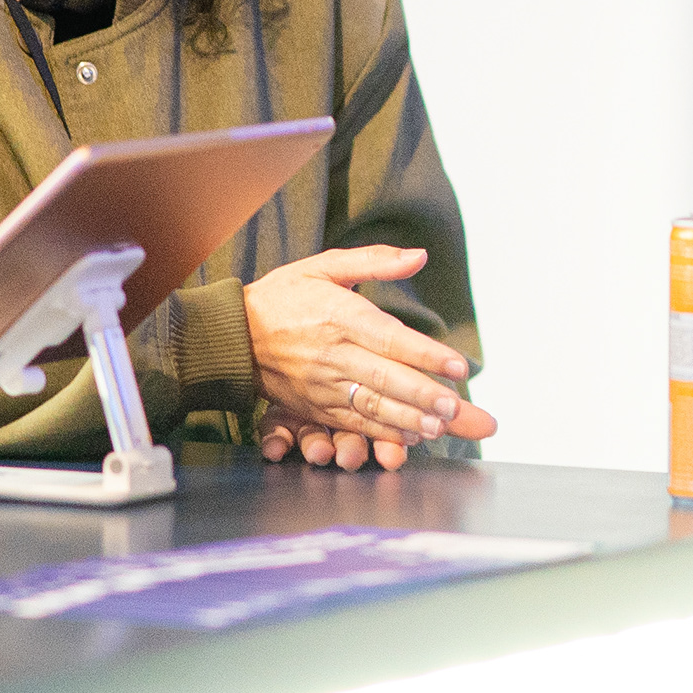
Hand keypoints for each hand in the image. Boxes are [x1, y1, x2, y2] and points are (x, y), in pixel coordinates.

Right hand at [245, 246, 499, 469]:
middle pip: (383, 377)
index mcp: (338, 315)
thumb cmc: (284, 296)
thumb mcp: (324, 266)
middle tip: (454, 406)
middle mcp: (331, 353)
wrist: (233, 334)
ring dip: (407, 418)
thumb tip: (419, 256)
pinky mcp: (314, 407)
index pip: (389, 337)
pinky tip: (408, 436)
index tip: (458, 365)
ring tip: (437, 427)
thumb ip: (375, 261)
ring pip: (370, 405)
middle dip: (422, 394)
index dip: (426, 353)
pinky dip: (381, 432)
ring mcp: (321, 384)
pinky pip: (352, 422)